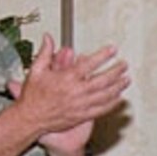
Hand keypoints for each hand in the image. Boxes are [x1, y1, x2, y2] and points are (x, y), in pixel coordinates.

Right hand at [9, 35, 130, 141]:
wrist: (30, 118)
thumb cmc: (33, 95)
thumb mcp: (36, 70)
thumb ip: (45, 52)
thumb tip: (48, 37)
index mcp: (66, 78)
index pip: (90, 64)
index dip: (103, 55)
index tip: (113, 50)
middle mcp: (76, 91)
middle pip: (103, 80)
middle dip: (116, 71)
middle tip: (124, 65)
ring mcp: (81, 105)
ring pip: (105, 95)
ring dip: (118, 87)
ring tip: (126, 80)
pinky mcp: (82, 116)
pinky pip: (101, 110)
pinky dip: (112, 104)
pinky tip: (119, 98)